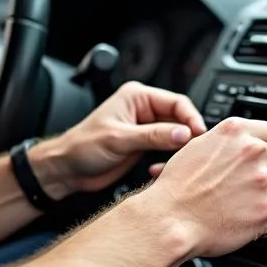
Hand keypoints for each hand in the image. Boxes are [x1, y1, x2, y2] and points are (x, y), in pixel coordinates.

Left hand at [39, 81, 207, 196]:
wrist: (68, 169)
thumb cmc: (82, 146)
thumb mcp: (119, 139)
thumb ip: (153, 136)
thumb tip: (183, 133)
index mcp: (137, 97)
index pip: (176, 102)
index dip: (191, 118)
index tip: (199, 134)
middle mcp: (144, 110)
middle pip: (180, 118)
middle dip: (189, 134)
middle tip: (197, 150)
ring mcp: (146, 129)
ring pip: (177, 135)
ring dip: (182, 147)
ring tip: (187, 160)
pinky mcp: (145, 146)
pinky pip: (169, 149)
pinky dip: (173, 158)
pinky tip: (169, 167)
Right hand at [137, 117, 266, 257]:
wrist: (170, 219)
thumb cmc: (177, 188)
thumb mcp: (197, 148)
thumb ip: (227, 143)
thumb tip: (241, 146)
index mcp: (236, 132)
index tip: (265, 161)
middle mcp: (253, 152)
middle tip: (253, 189)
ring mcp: (264, 181)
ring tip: (247, 208)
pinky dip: (265, 226)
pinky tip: (245, 223)